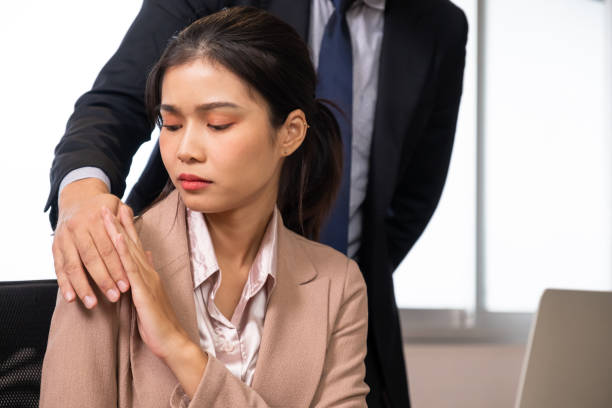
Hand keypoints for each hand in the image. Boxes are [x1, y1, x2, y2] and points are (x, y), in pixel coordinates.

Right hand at [52, 178, 129, 307]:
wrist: (76, 197)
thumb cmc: (103, 206)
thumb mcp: (116, 206)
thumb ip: (128, 222)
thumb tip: (142, 237)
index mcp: (95, 219)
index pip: (109, 249)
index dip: (118, 268)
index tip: (127, 285)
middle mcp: (78, 228)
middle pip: (92, 259)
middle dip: (103, 280)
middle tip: (115, 297)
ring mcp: (64, 237)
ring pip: (73, 266)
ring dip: (83, 287)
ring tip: (92, 303)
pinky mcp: (55, 246)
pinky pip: (58, 267)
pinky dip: (64, 284)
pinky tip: (70, 298)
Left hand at [102, 206, 206, 396]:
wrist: (171, 339)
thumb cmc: (159, 322)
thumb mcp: (151, 296)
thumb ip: (146, 275)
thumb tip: (146, 256)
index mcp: (148, 275)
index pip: (136, 248)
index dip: (127, 229)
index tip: (119, 211)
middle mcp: (148, 273)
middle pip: (132, 243)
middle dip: (121, 223)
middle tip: (112, 203)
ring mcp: (146, 280)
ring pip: (130, 251)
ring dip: (119, 231)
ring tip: (109, 213)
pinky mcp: (143, 291)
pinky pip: (131, 268)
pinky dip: (124, 252)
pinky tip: (118, 238)